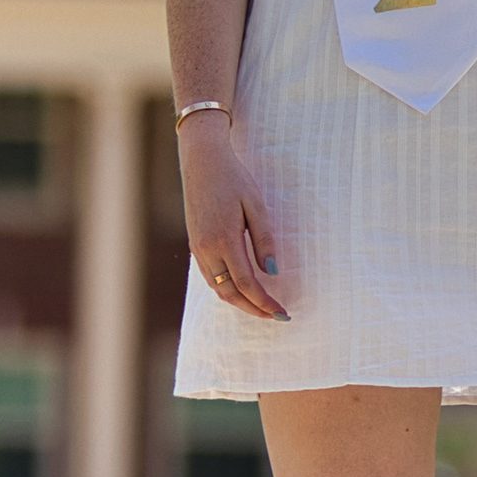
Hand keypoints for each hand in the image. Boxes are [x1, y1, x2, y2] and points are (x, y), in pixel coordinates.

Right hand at [180, 114, 288, 320]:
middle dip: (253, 309)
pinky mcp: (194, 244)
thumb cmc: (233, 178)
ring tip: (261, 307)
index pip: (247, 283)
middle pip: (230, 293)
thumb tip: (271, 272)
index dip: (265, 302)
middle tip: (276, 316)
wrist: (202, 161)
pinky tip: (241, 289)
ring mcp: (197, 248)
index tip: (282, 312)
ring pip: (217, 288)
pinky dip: (226, 289)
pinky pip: (210, 277)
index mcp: (223, 240)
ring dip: (239, 302)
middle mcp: (206, 249)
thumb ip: (264, 240)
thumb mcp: (256, 205)